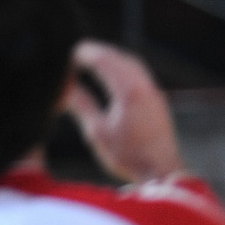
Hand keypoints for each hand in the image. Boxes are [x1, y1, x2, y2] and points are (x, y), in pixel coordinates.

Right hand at [66, 40, 185, 183]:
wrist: (162, 173)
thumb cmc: (128, 156)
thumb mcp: (97, 132)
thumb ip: (80, 104)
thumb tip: (63, 87)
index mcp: (130, 91)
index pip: (104, 61)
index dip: (84, 54)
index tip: (68, 52)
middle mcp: (145, 87)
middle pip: (119, 57)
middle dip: (98, 51)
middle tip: (77, 51)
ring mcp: (154, 93)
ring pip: (132, 63)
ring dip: (112, 57)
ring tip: (92, 58)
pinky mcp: (157, 100)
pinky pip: (139, 73)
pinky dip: (122, 66)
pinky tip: (113, 74)